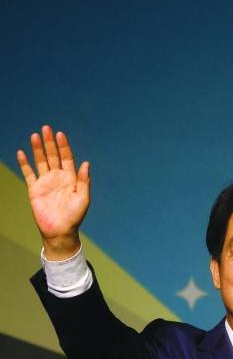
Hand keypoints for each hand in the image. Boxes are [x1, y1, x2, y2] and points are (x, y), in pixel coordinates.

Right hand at [16, 125, 89, 259]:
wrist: (59, 230)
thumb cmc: (74, 216)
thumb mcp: (83, 198)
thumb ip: (84, 181)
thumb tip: (86, 163)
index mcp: (71, 178)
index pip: (67, 158)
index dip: (63, 146)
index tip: (60, 134)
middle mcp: (58, 177)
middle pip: (53, 156)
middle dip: (50, 142)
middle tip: (46, 128)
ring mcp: (45, 182)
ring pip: (40, 161)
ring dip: (38, 149)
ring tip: (35, 135)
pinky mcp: (34, 189)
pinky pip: (28, 173)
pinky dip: (24, 163)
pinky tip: (21, 152)